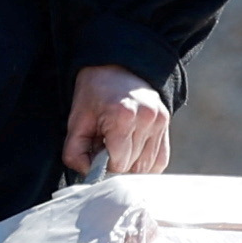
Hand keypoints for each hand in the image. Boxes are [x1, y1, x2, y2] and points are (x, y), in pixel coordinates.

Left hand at [63, 66, 170, 181]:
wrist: (116, 66)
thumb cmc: (94, 94)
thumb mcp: (76, 120)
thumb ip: (75, 152)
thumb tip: (89, 175)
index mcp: (123, 116)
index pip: (118, 164)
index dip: (104, 164)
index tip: (97, 150)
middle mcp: (146, 118)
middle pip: (133, 167)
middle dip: (116, 163)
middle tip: (105, 145)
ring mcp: (159, 121)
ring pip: (148, 167)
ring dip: (131, 164)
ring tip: (118, 145)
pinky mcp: (166, 123)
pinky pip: (160, 159)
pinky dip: (146, 163)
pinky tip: (133, 151)